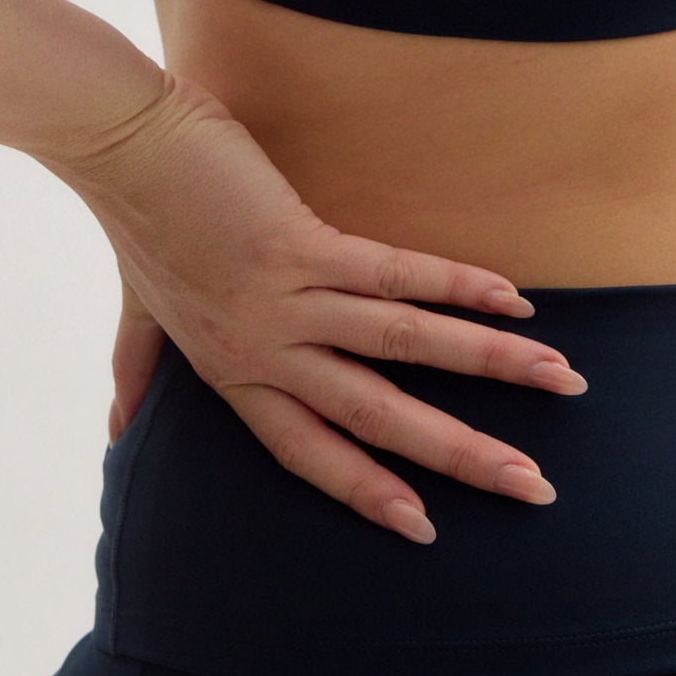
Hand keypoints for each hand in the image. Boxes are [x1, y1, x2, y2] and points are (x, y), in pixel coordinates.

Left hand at [39, 70, 588, 543]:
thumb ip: (135, 371)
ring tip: (559, 381)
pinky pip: (396, 274)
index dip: (369, 491)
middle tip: (534, 487)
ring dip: (488, 366)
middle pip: (377, 418)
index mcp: (235, 373)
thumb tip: (116, 431)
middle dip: (462, 455)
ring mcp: (288, 299)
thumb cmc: (135, 219)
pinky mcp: (302, 243)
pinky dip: (459, 286)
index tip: (427, 531)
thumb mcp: (136, 312)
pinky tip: (513, 300)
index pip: (312, 452)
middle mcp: (266, 351)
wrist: (118, 144)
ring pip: (404, 347)